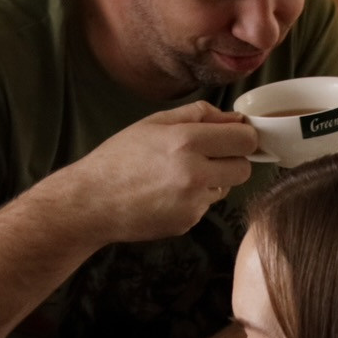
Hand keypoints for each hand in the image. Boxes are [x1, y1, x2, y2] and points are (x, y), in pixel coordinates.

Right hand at [71, 103, 258, 244]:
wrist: (91, 202)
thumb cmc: (119, 158)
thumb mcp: (153, 123)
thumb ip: (199, 115)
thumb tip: (235, 117)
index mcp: (186, 142)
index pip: (245, 139)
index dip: (243, 136)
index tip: (234, 136)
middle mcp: (194, 174)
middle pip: (244, 168)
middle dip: (232, 160)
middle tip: (208, 155)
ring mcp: (193, 203)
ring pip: (226, 188)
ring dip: (213, 180)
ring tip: (178, 175)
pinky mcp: (188, 222)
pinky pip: (206, 206)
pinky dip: (195, 199)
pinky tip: (167, 194)